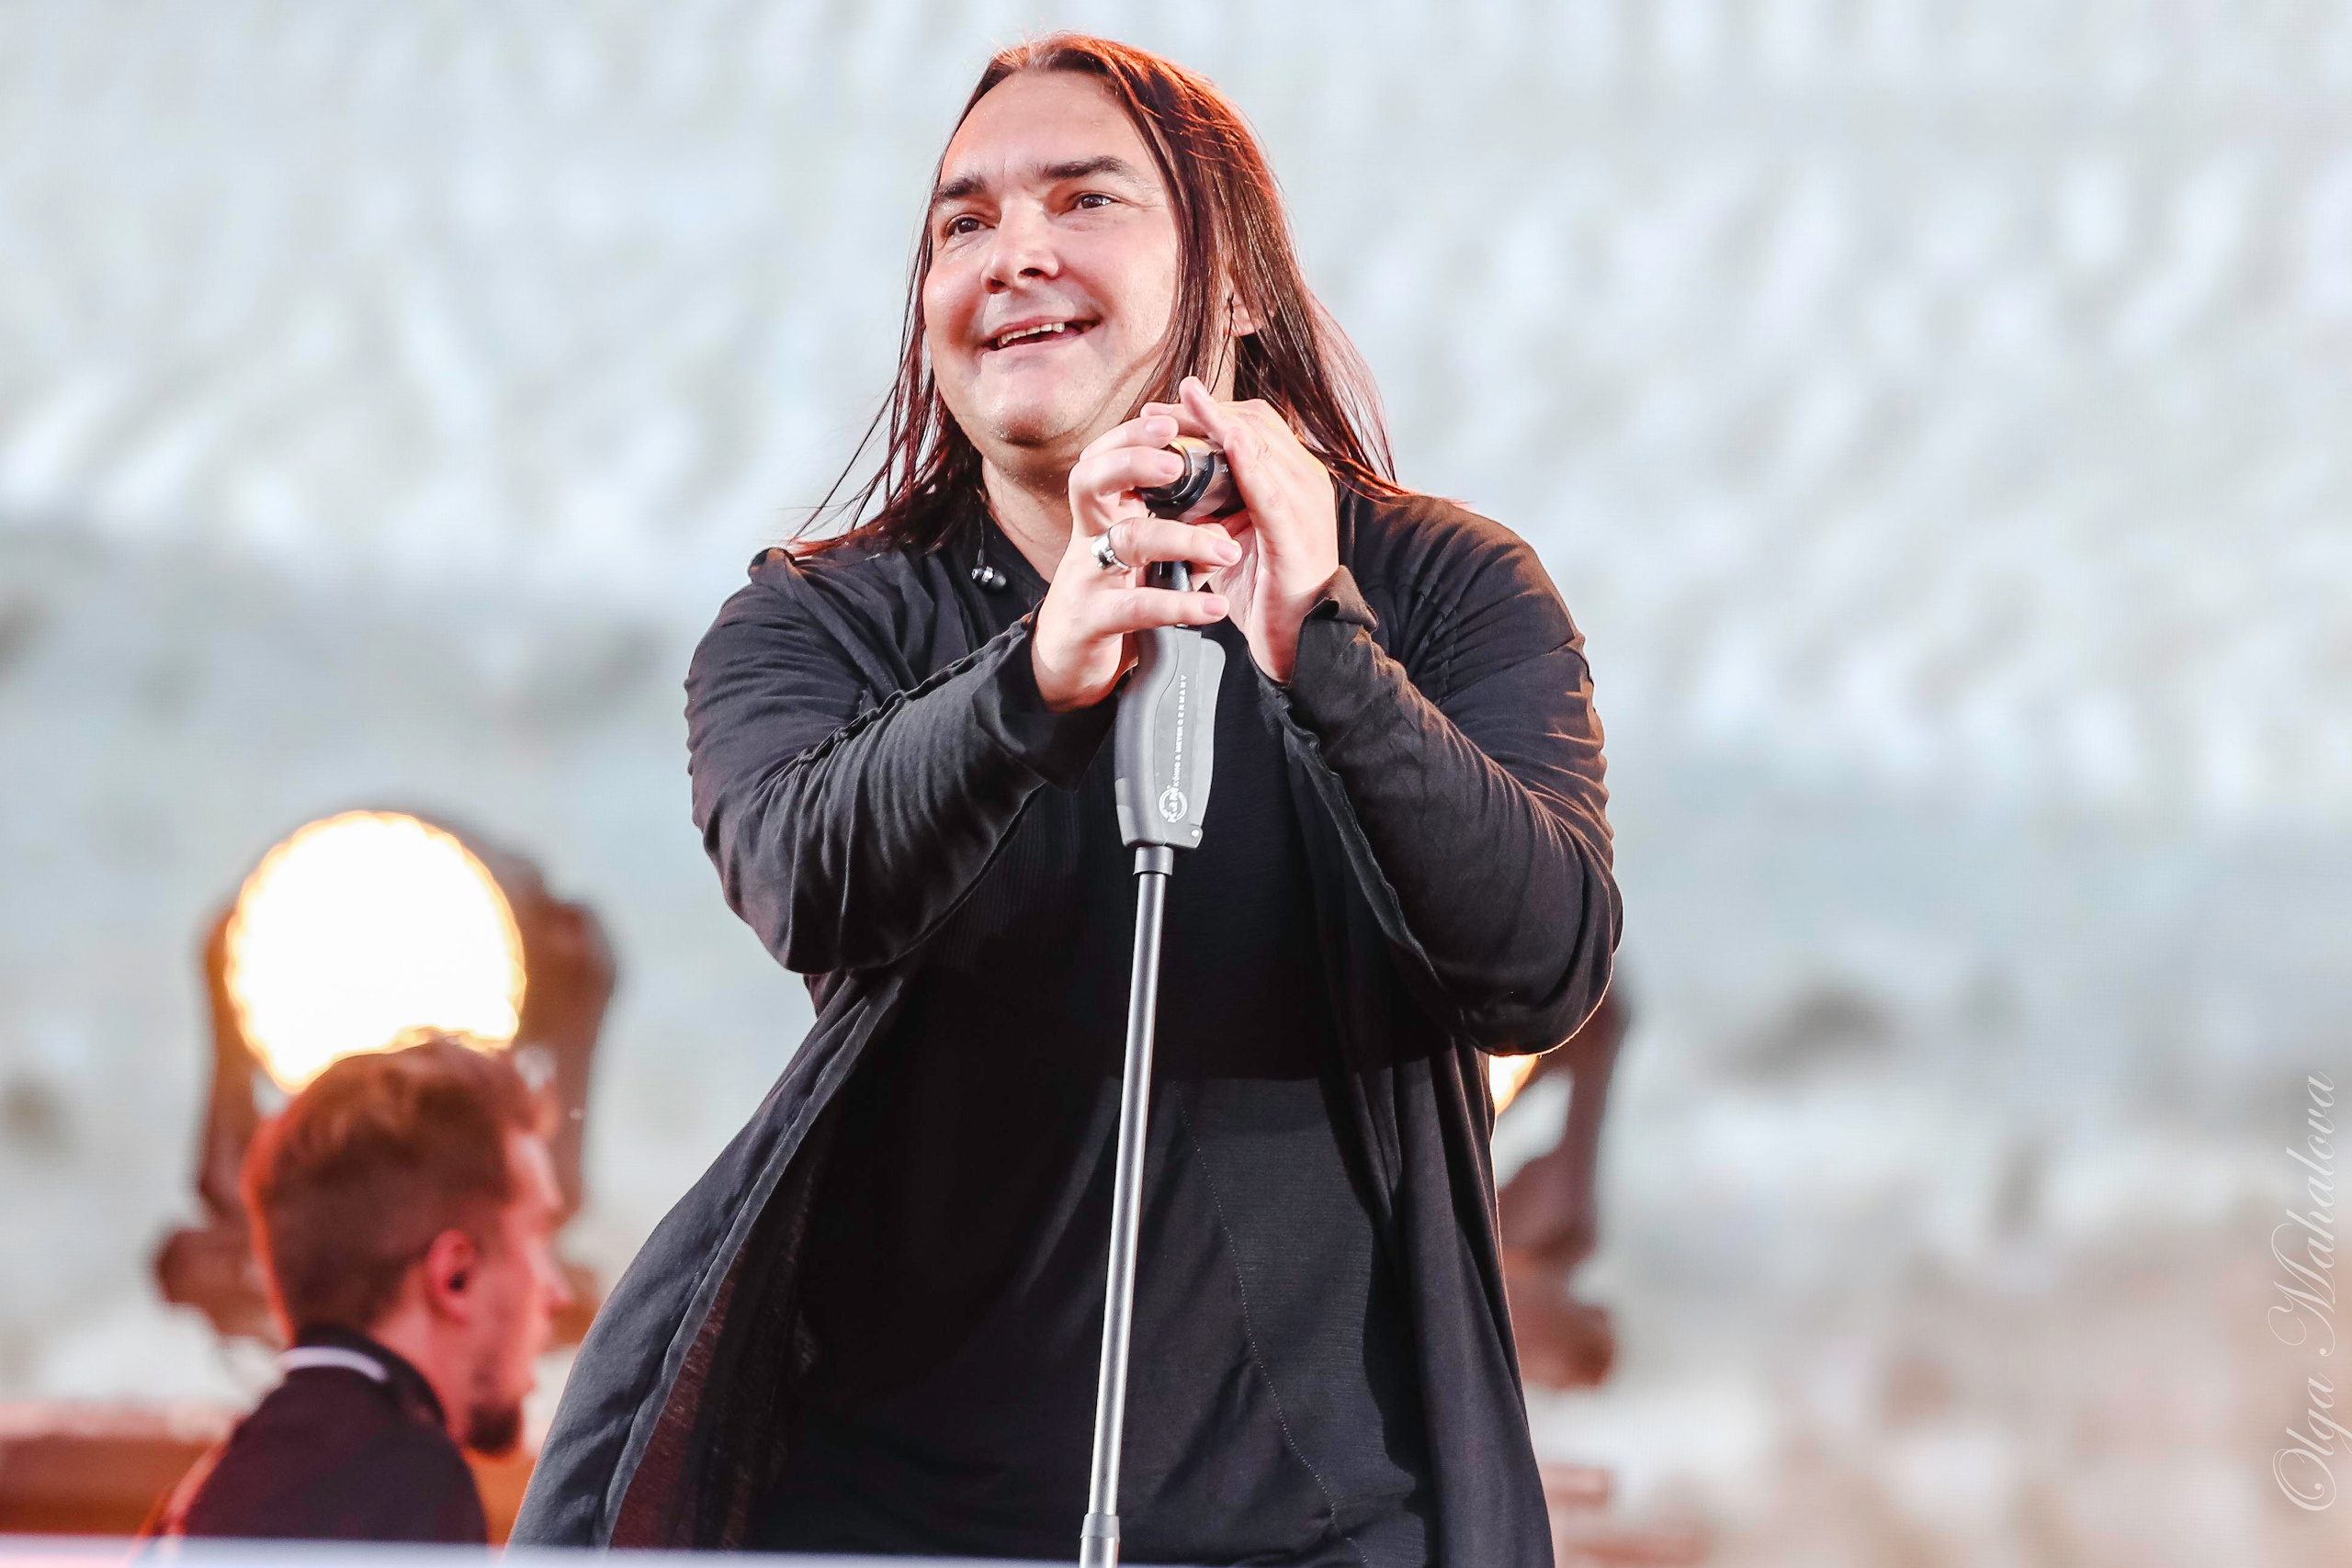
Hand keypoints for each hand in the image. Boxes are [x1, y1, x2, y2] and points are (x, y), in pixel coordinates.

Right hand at [1031, 410, 1239, 710]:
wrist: (1070, 661)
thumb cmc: (1116, 596)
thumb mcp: (1147, 555)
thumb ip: (1183, 528)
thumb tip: (1238, 504)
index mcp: (1103, 511)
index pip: (1105, 456)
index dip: (1132, 436)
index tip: (1168, 422)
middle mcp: (1088, 535)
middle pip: (1090, 480)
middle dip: (1132, 462)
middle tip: (1178, 463)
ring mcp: (1085, 575)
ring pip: (1126, 540)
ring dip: (1181, 539)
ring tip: (1227, 548)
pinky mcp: (1090, 619)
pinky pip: (1135, 606)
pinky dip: (1179, 606)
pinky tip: (1215, 606)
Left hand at [1140, 376, 1339, 682]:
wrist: (1301, 639)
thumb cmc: (1265, 589)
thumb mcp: (1233, 537)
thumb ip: (1212, 507)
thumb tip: (1165, 488)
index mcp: (1292, 479)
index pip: (1253, 424)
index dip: (1209, 410)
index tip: (1164, 409)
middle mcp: (1305, 481)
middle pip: (1254, 423)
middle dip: (1203, 410)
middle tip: (1156, 408)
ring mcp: (1305, 504)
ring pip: (1261, 444)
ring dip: (1217, 422)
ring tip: (1180, 406)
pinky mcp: (1295, 532)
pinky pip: (1269, 488)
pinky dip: (1247, 461)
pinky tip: (1225, 441)